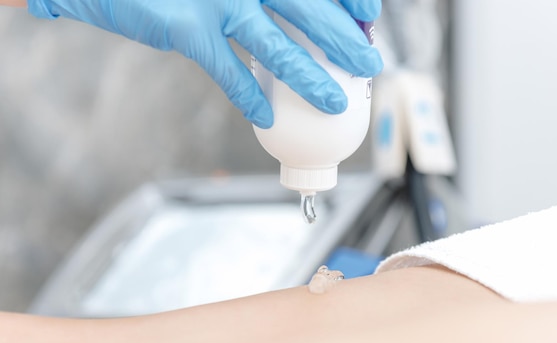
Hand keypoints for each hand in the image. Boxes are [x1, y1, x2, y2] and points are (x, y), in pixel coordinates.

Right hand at [28, 0, 383, 127]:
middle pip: (306, 8)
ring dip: (309, 77)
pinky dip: (247, 95)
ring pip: (275, 45)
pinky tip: (265, 116)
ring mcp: (214, 0)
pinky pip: (227, 70)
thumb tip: (293, 14)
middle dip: (342, 39)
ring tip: (335, 100)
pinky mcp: (185, 28)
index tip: (369, 15)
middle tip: (369, 61)